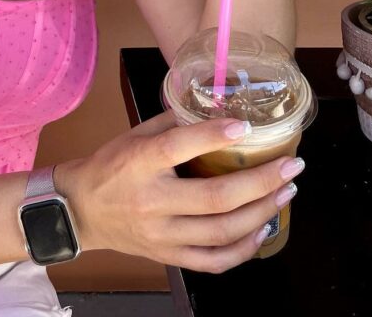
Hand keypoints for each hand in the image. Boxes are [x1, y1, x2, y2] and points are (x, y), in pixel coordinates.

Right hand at [55, 110, 303, 273]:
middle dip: (261, 183)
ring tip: (286, 192)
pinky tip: (263, 230)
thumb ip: (173, 125)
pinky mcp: (167, 256)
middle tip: (292, 166)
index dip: (213, 136)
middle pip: (214, 198)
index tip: (246, 126)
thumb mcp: (134, 136)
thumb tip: (217, 110)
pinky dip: (244, 250)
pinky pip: (213, 261)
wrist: (80, 210)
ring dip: (262, 213)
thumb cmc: (110, 166)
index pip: (178, 148)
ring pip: (221, 232)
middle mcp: (152, 201)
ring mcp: (161, 234)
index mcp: (139, 163)